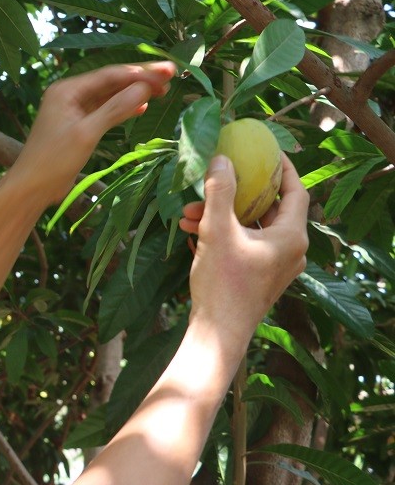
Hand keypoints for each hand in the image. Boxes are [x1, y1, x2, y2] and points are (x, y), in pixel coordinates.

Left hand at [7, 61, 175, 209]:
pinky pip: (105, 110)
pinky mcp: (78, 125)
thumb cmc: (54, 159)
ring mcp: (73, 109)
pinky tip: (142, 107)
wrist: (32, 187)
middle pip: (111, 82)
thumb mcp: (87, 133)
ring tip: (163, 90)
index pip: (110, 75)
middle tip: (172, 74)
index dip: (140, 72)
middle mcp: (69, 94)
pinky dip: (123, 108)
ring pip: (110, 96)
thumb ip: (115, 109)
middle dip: (140, 79)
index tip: (168, 71)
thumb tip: (145, 88)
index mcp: (67, 90)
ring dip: (134, 93)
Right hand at [179, 152, 308, 345]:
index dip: (283, 169)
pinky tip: (193, 233)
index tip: (266, 152)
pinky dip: (223, 235)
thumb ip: (220, 191)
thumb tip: (221, 159)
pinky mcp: (260, 278)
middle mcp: (291, 251)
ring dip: (221, 217)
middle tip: (215, 182)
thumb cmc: (223, 282)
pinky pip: (245, 246)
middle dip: (236, 195)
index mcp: (291, 236)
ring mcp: (276, 267)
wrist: (217, 333)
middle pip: (269, 209)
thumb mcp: (217, 230)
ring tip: (188, 215)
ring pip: (251, 229)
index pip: (296, 191)